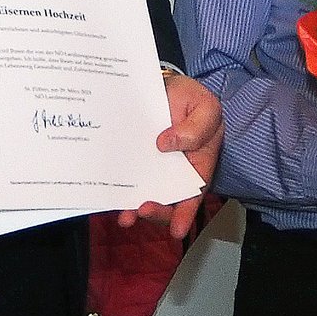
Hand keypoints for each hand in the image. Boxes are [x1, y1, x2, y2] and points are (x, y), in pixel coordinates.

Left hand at [119, 72, 224, 238]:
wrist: (164, 86)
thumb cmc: (189, 99)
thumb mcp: (205, 107)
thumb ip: (196, 127)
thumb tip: (167, 144)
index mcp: (198, 163)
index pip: (194, 192)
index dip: (186, 213)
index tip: (177, 230)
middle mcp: (174, 172)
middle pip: (169, 201)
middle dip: (158, 212)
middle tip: (144, 209)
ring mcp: (151, 169)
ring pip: (145, 196)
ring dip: (136, 209)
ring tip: (126, 216)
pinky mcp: (132, 162)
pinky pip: (125, 180)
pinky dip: (118, 192)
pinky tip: (111, 198)